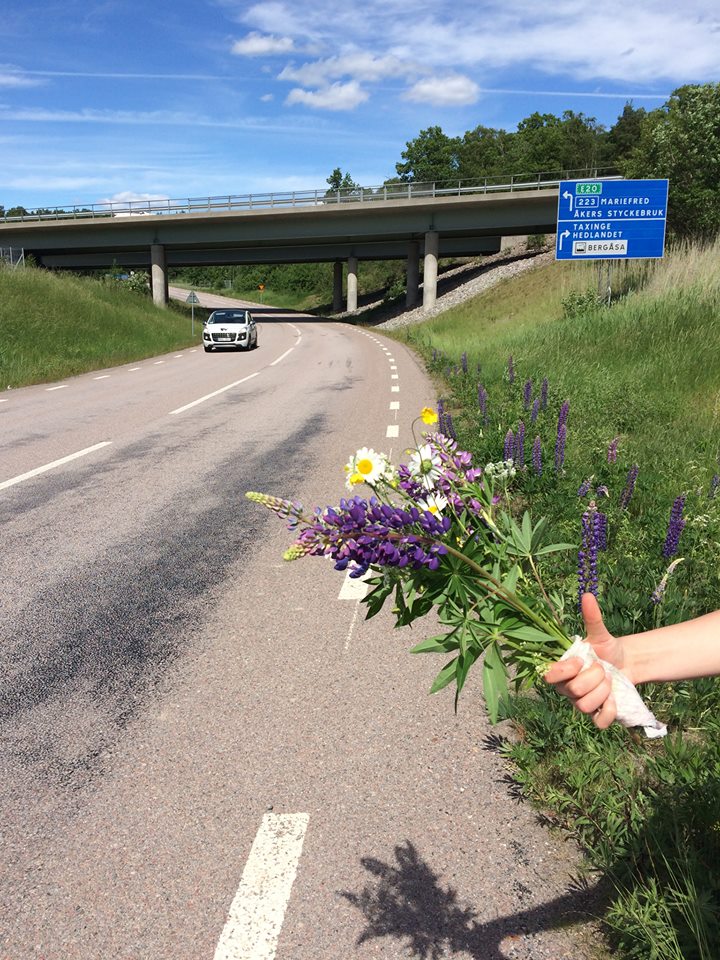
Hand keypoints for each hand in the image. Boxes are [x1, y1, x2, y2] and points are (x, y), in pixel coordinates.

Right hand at [544, 594, 628, 728]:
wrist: (625, 664)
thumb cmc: (605, 649)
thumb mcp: (600, 634)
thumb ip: (592, 618)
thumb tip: (587, 595)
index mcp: (561, 670)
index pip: (550, 677)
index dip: (566, 669)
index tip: (582, 659)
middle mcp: (567, 689)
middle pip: (575, 691)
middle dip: (595, 677)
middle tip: (603, 668)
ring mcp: (581, 704)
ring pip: (586, 705)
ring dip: (604, 691)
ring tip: (610, 680)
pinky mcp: (597, 715)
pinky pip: (599, 722)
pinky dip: (609, 711)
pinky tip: (614, 699)